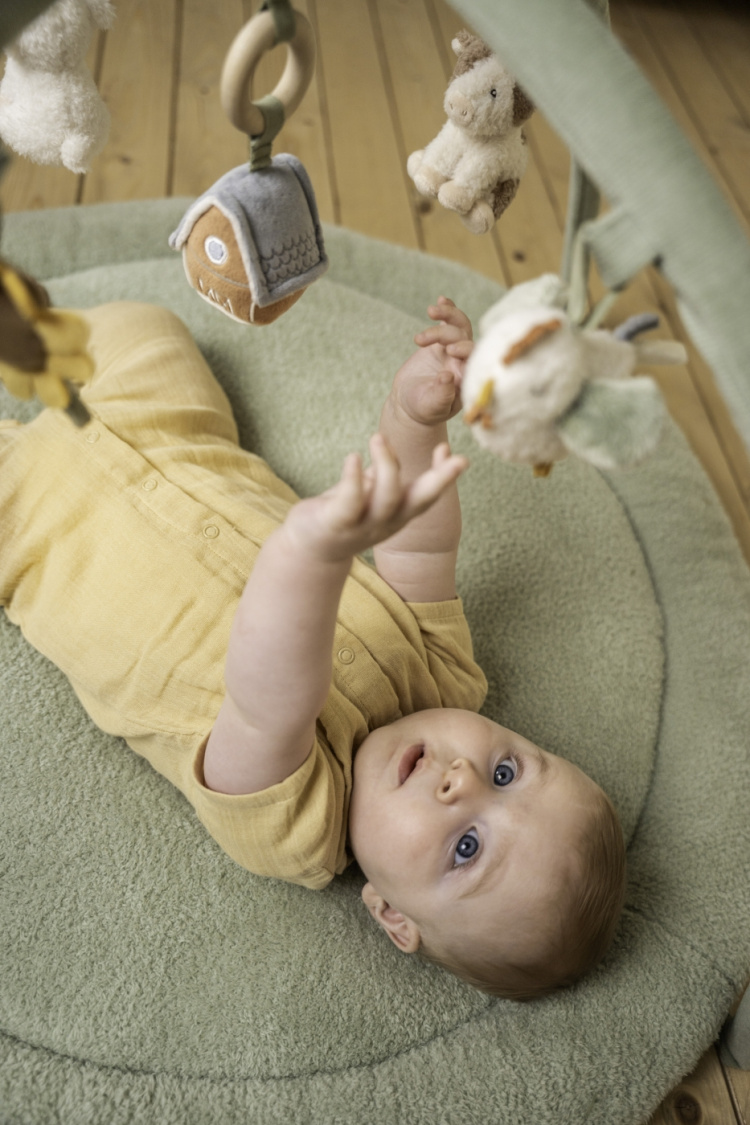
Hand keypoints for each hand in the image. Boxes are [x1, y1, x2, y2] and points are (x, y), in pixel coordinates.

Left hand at [284, 434, 467, 562]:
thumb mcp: (369, 495)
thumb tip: (393, 449)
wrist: (310, 549)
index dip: (443, 475)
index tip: (451, 451)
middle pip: (419, 502)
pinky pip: (350, 502)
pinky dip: (353, 478)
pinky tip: (352, 457)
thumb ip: (382, 475)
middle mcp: (388, 522)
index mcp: (399, 513)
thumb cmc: (343, 514)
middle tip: (455, 455)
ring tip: (378, 437)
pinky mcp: (336, 524)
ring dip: (387, 465)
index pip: (428, 495)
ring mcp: (363, 525)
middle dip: (440, 480)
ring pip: (387, 498)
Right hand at [390, 297, 473, 426]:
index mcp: (467, 379)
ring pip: (459, 326)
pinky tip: (441, 299)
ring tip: (431, 311)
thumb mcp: (430, 406)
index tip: (450, 352)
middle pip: (466, 339)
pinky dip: (447, 310)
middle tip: (423, 341)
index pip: (475, 360)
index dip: (467, 351)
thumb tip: (448, 377)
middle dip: (448, 333)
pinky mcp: (442, 342)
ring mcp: (454, 351)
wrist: (410, 403)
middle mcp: (464, 363)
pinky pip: (450, 322)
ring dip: (448, 315)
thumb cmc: (423, 410)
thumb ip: (441, 395)